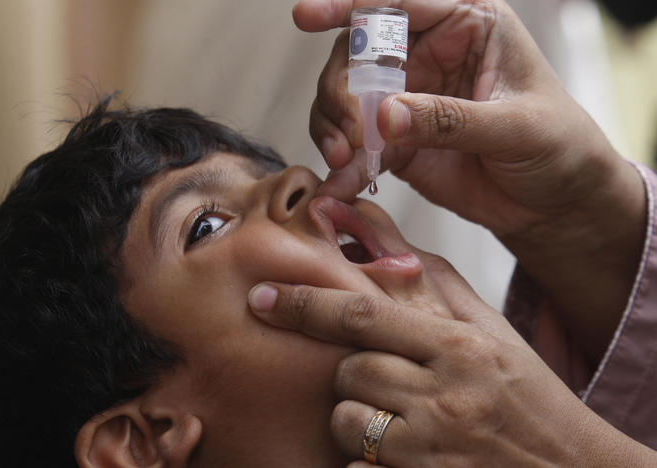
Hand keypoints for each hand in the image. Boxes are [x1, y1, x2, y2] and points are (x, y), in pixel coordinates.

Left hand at [247, 254, 655, 466]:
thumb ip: (427, 278)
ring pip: (347, 420)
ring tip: (398, 418)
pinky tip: (401, 454)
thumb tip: (367, 225)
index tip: (263, 296)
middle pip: (348, 370)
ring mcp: (432, 448)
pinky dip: (365, 462)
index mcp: (459, 344)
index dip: (305, 303)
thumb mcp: (486, 327)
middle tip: (383, 378)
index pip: (364, 315)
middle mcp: (445, 394)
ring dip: (356, 417)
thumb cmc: (526, 392)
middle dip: (349, 372)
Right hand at [295, 0, 645, 362]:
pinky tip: (339, 181)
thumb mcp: (516, 126)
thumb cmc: (557, 146)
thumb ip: (451, 119)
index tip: (308, 17)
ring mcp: (406, 98)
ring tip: (344, 158)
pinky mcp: (394, 141)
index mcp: (465, 24)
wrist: (553, 204)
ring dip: (332, 125)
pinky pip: (353, 144)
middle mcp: (428, 54)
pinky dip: (341, 163)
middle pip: (357, 52)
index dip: (350, 5)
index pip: (401, 1)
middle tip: (352, 131)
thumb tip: (386, 116)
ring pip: (344, 96)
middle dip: (341, 89)